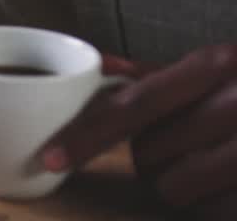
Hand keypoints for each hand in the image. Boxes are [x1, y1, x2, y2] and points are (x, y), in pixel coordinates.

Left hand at [43, 46, 236, 219]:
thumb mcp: (215, 72)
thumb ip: (155, 74)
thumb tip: (99, 63)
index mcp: (214, 65)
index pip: (133, 106)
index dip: (87, 134)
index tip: (51, 157)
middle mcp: (235, 103)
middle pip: (146, 152)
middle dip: (152, 154)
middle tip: (184, 142)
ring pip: (171, 186)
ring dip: (179, 183)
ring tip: (210, 161)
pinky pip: (207, 211)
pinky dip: (208, 203)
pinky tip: (226, 183)